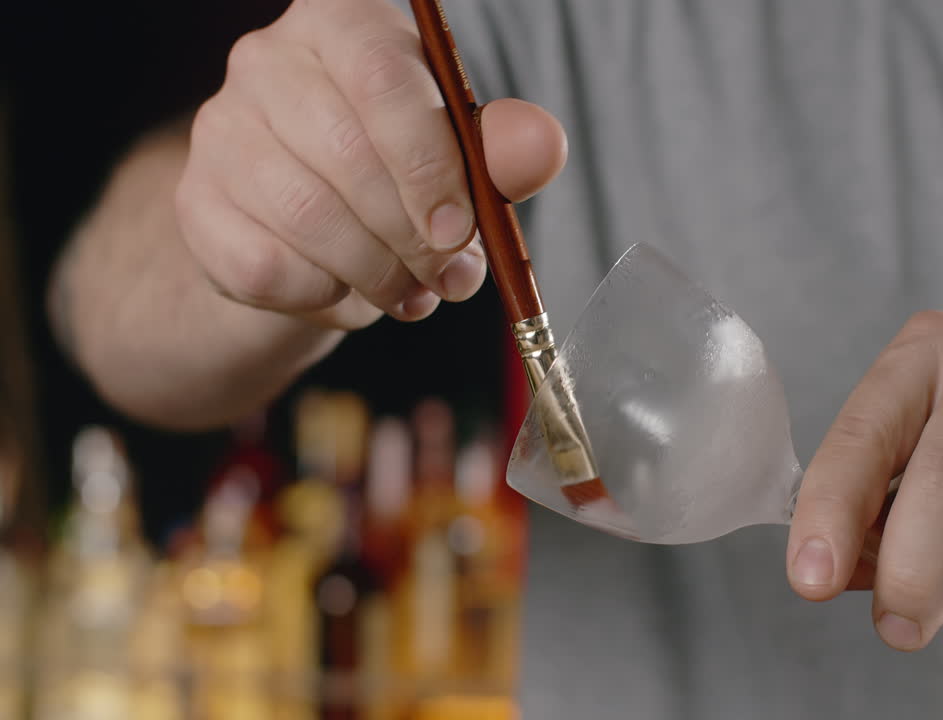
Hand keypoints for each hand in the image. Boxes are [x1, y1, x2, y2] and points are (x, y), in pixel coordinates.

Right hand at [176, 0, 565, 328]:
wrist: (314, 233)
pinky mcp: (195, 204)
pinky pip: (266, 266)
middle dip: (413, 234)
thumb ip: (504, 150)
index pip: (382, 77)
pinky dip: (322, 295)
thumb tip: (541, 146)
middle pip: (346, 152)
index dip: (428, 162)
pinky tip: (345, 288)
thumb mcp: (464, 157)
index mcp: (344, 24)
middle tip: (449, 275)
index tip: (460, 229)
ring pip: (306, 216)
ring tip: (412, 291)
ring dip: (376, 272)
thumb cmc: (399, 177)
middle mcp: (267, 60)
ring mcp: (219, 129)